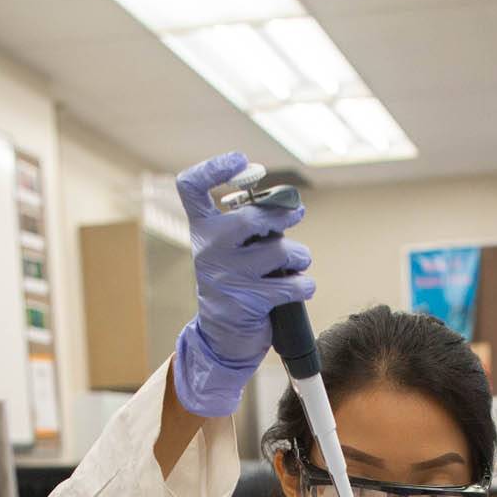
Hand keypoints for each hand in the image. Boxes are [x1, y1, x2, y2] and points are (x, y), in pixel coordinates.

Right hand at [171, 150, 314, 416]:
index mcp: (202, 230)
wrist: (223, 336)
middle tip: (296, 215)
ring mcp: (227, 276)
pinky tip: (301, 287)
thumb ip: (253, 224)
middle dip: (282, 216)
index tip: (241, 161)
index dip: (214, 167)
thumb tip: (293, 205)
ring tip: (297, 262)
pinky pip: (292, 284)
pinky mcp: (249, 302)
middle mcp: (209, 250)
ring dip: (299, 256)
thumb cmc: (236, 281)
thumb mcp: (232, 248)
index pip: (191, 186)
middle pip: (250, 219)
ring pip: (279, 252)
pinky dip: (305, 285)